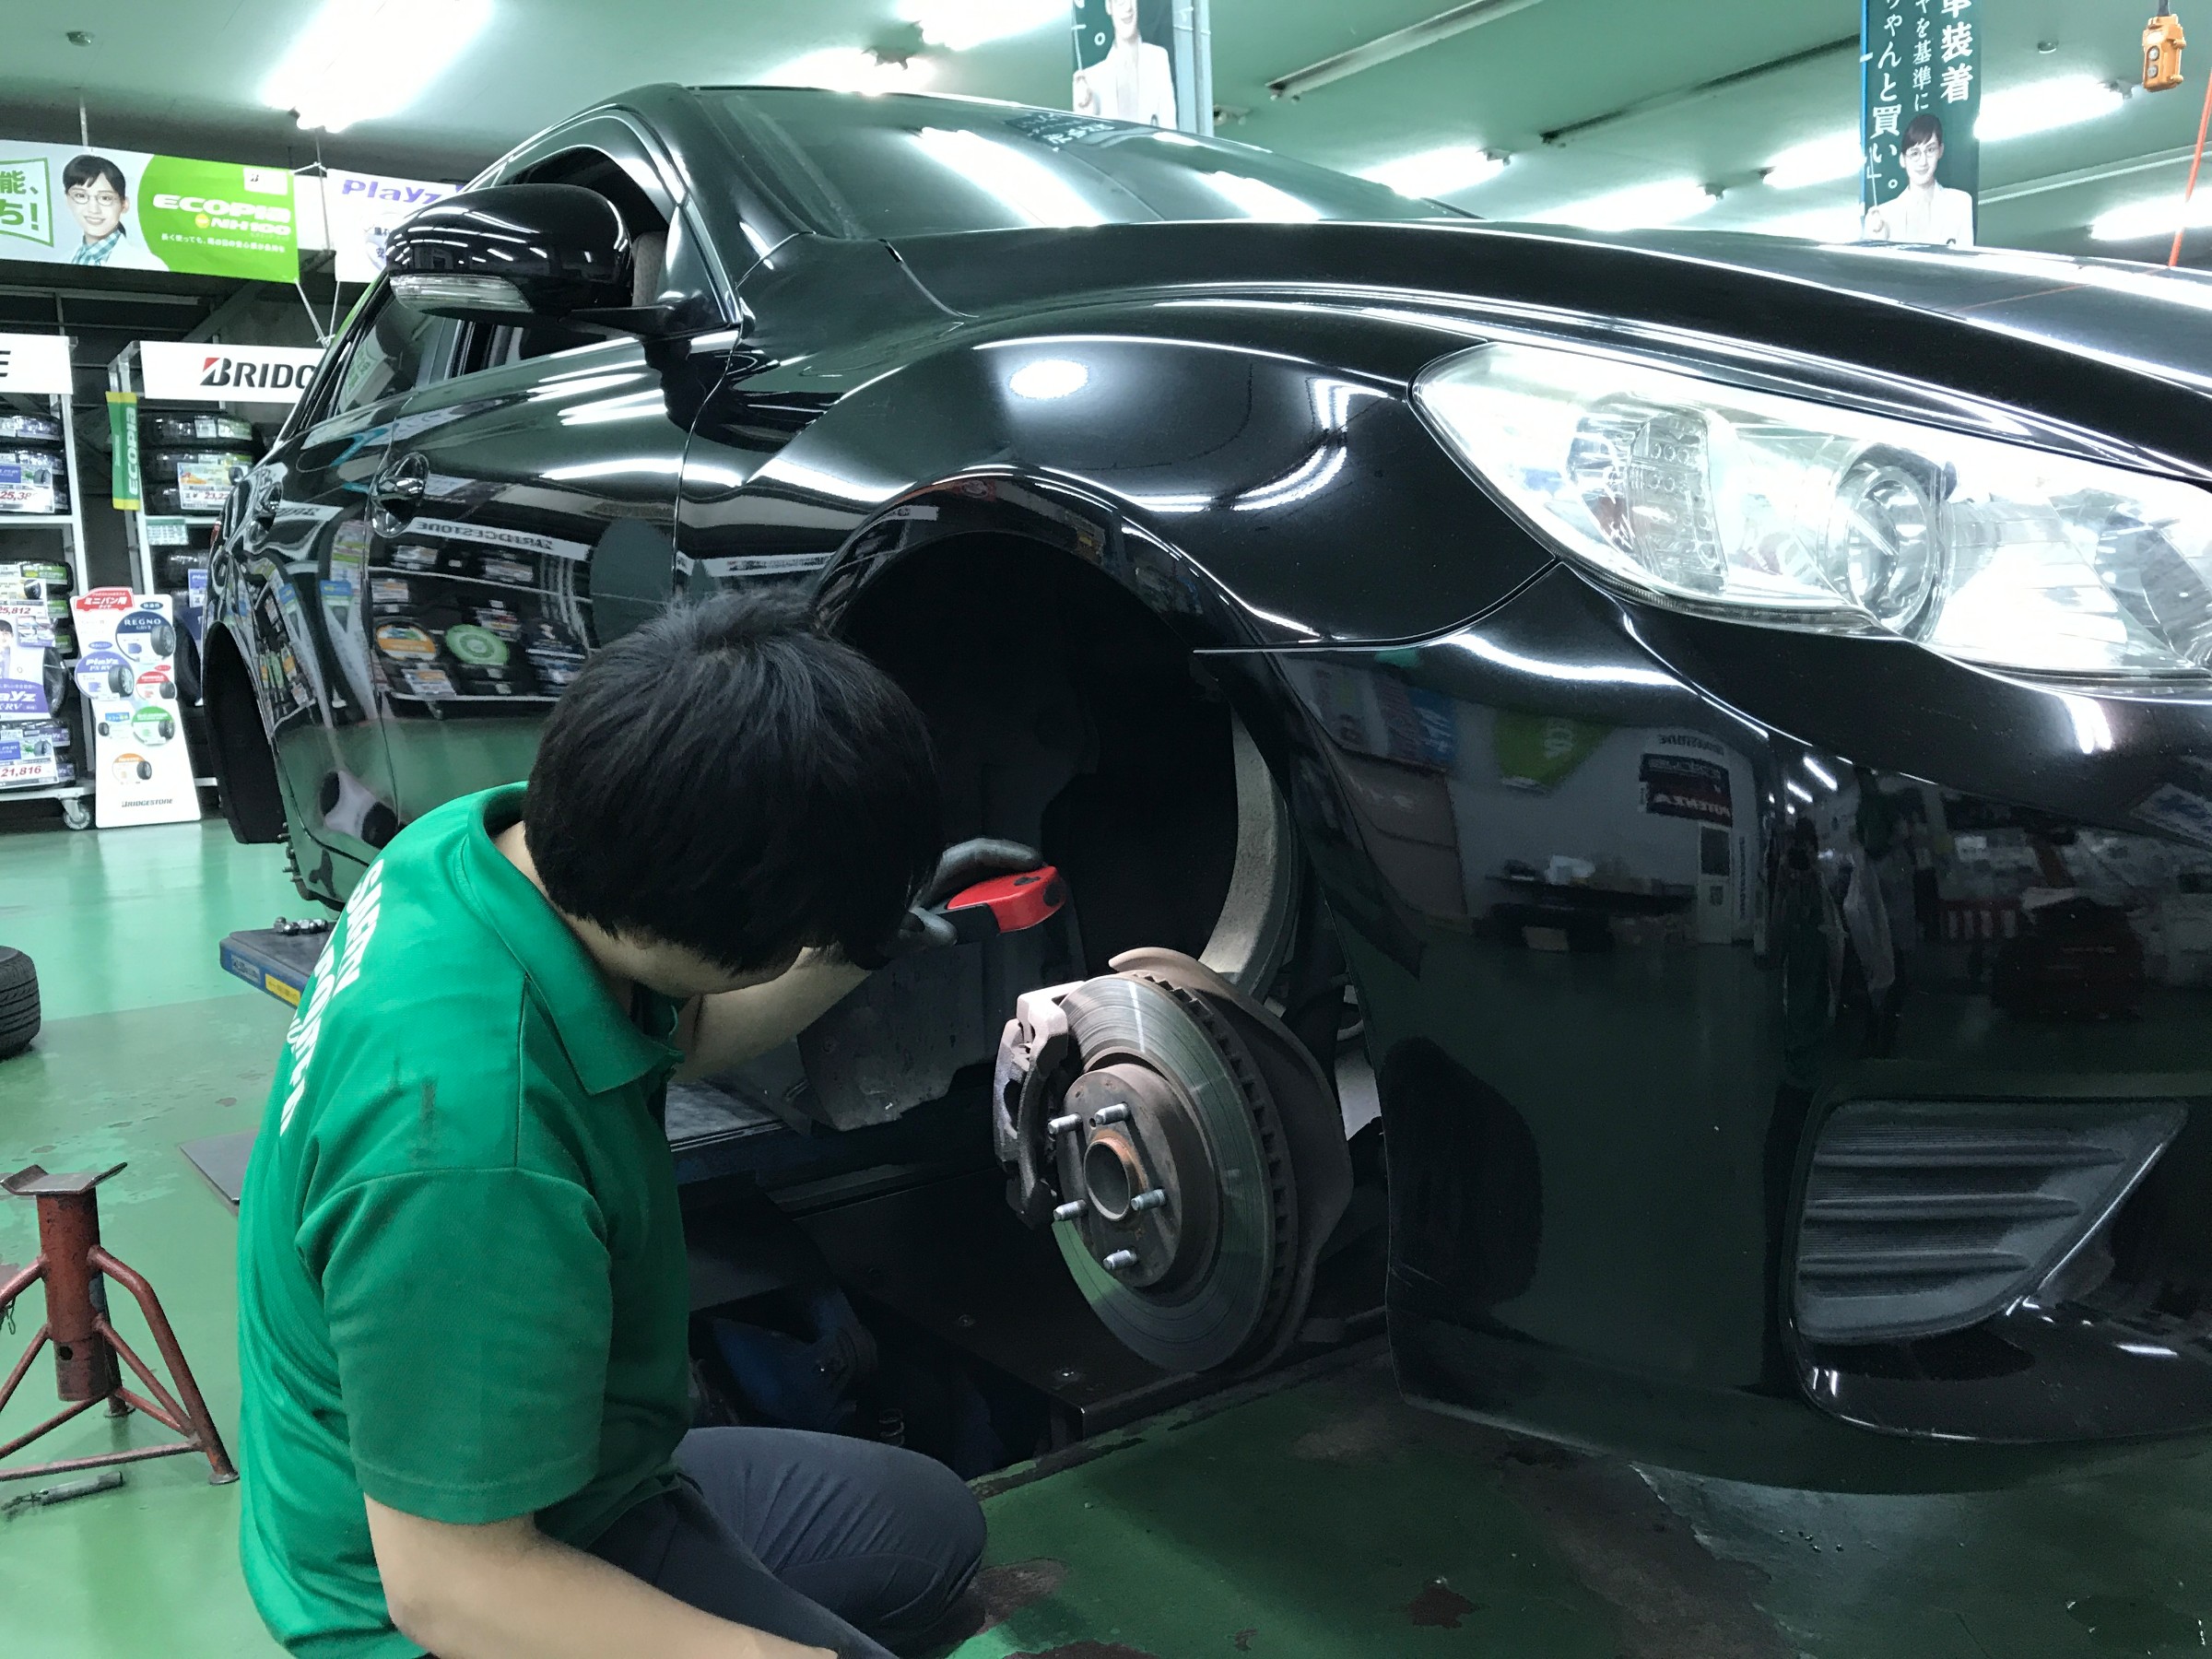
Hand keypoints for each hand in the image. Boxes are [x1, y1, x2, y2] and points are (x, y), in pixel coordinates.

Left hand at [849, 838, 1044, 968]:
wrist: (837, 922)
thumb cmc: (859, 915)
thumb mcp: (884, 925)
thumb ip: (913, 930)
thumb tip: (946, 934)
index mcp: (929, 869)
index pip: (977, 853)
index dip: (1009, 855)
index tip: (1038, 863)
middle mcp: (936, 876)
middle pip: (984, 868)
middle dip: (1014, 877)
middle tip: (1044, 891)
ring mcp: (935, 892)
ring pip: (976, 886)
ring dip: (1001, 895)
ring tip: (1026, 909)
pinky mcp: (932, 911)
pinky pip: (966, 904)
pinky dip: (984, 909)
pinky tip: (994, 922)